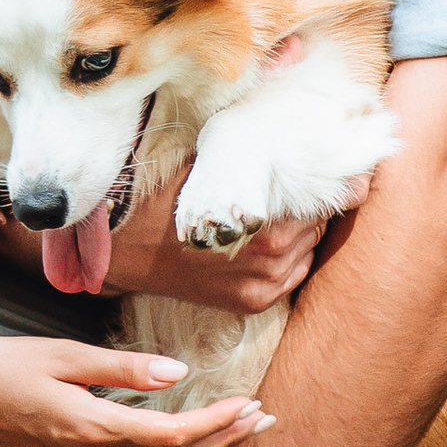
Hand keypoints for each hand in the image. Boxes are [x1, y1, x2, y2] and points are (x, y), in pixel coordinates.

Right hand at [0, 341, 271, 446]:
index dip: (218, 424)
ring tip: (236, 426)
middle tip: (264, 419)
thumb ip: (121, 367)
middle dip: (222, 440)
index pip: (173, 436)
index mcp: (90, 427)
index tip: (252, 405)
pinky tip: (183, 437)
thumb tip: (177, 373)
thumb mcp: (60, 354)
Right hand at [101, 164, 323, 316]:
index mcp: (265, 224)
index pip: (319, 203)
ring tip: (275, 217)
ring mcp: (263, 286)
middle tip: (290, 192)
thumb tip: (290, 144)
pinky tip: (266, 243)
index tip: (311, 174)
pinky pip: (291, 277)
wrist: (127, 249)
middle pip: (317, 227)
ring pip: (307, 252)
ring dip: (299, 235)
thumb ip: (254, 164)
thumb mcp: (212, 169)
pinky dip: (288, 260)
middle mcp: (271, 260)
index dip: (314, 185)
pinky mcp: (252, 303)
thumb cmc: (167, 200)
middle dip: (306, 209)